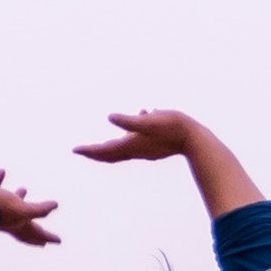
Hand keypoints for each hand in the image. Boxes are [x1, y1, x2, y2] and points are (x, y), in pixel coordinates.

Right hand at [0, 172, 61, 244]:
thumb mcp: (23, 210)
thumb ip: (40, 209)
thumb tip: (55, 205)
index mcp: (19, 224)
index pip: (37, 233)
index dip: (48, 237)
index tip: (58, 241)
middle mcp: (9, 219)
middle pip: (25, 226)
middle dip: (35, 230)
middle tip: (44, 235)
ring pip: (10, 203)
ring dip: (18, 197)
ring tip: (24, 188)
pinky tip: (2, 171)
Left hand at [73, 110, 201, 164]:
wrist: (194, 139)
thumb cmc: (172, 127)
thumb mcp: (148, 121)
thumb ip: (129, 121)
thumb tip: (110, 117)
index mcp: (132, 144)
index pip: (105, 150)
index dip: (89, 150)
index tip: (75, 150)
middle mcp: (136, 149)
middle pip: (111, 154)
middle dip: (95, 152)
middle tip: (82, 151)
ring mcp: (145, 149)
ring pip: (123, 149)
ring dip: (110, 147)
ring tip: (101, 144)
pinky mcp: (153, 145)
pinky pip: (135, 141)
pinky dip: (129, 135)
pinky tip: (140, 115)